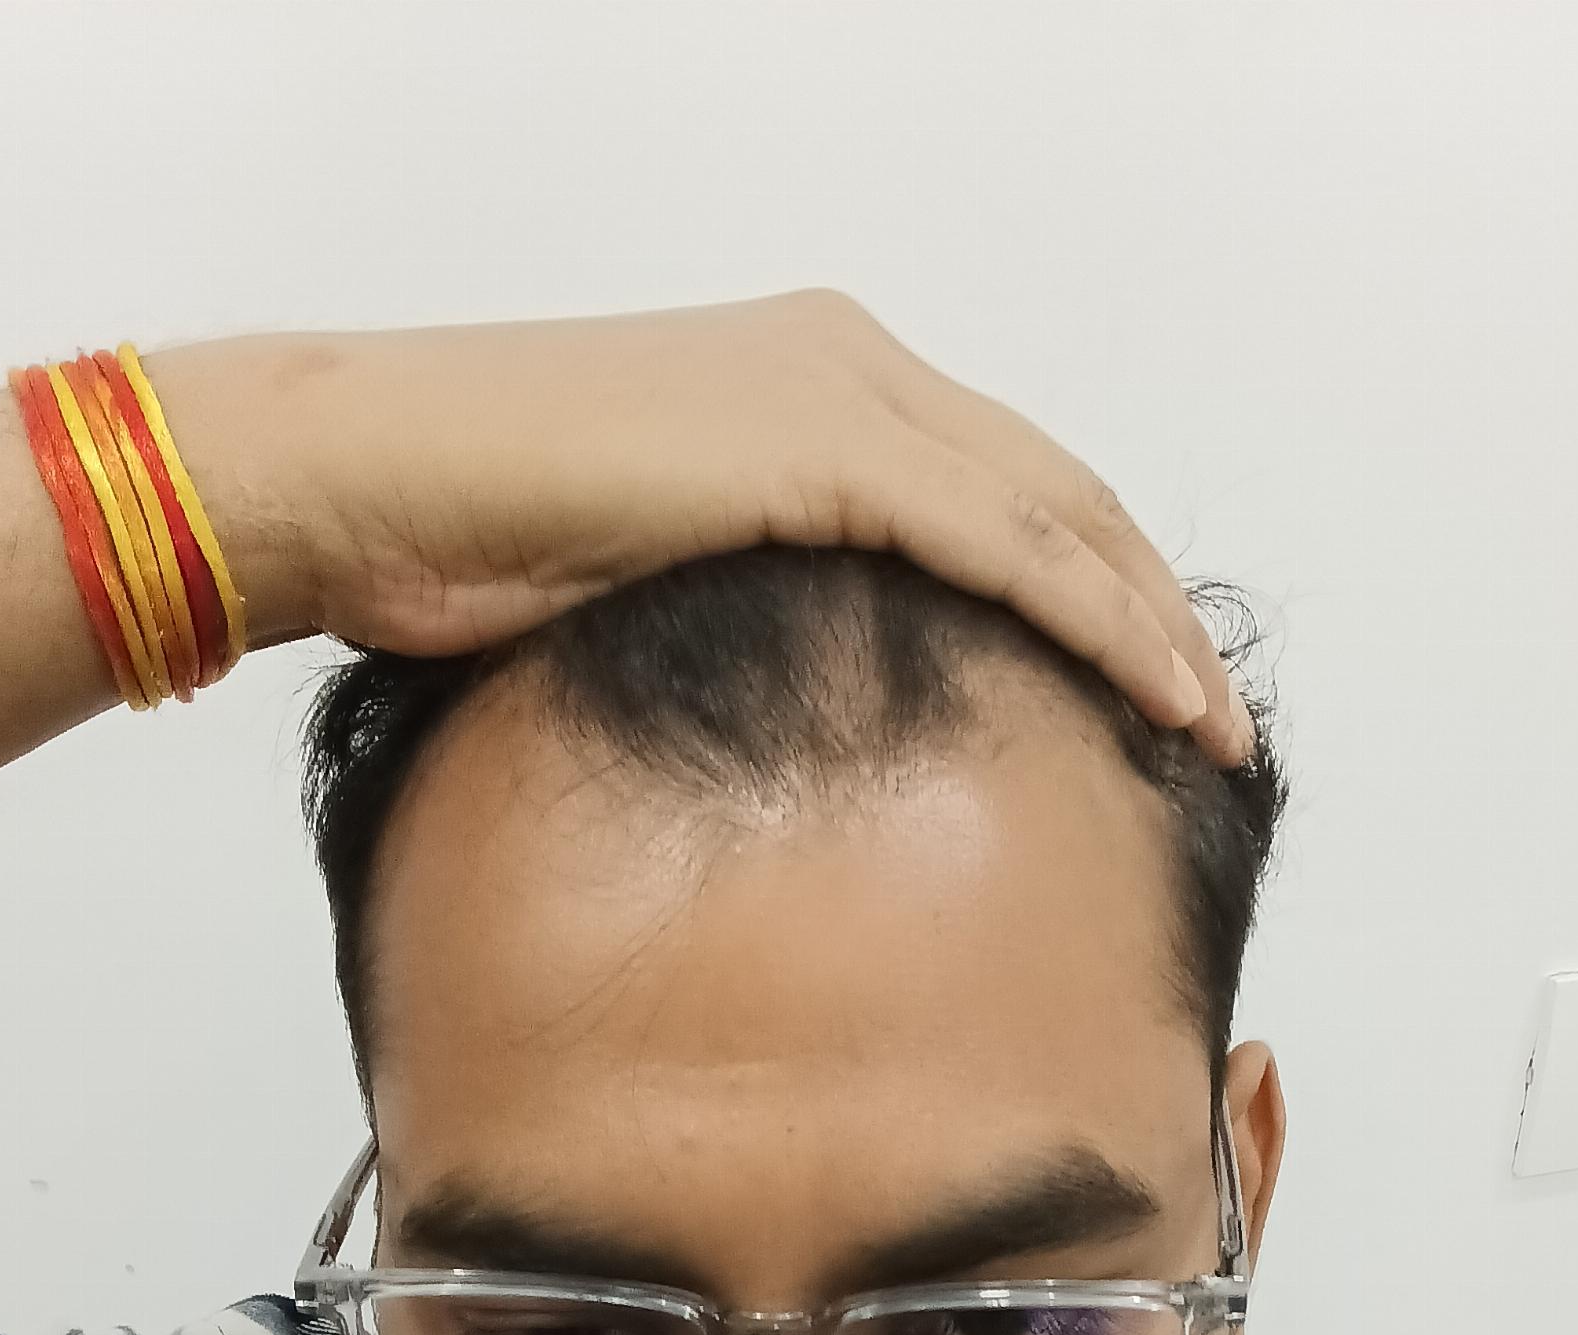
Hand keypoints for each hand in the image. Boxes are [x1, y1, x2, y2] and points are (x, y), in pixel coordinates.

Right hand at [242, 294, 1253, 764]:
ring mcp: (838, 393)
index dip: (1088, 584)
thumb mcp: (638, 573)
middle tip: (1213, 712)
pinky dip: (1093, 619)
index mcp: (806, 386)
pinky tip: (1155, 693)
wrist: (363, 478)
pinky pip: (1000, 543)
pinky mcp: (819, 446)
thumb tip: (787, 693)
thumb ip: (745, 603)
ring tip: (1213, 726)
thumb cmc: (457, 535)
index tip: (1143, 682)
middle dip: (1149, 604)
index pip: (996, 489)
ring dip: (1151, 624)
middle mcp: (843, 365)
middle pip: (1058, 491)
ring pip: (1056, 515)